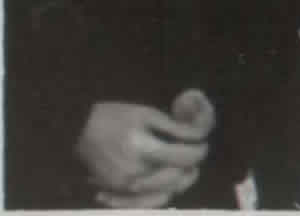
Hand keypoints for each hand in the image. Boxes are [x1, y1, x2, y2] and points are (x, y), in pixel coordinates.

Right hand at [75, 100, 210, 202]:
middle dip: (190, 167)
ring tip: (184, 169)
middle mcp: (134, 173)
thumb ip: (176, 128)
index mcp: (143, 149)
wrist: (78, 128)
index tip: (202, 145)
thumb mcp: (148, 114)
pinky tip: (166, 186)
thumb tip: (200, 136)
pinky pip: (143, 202)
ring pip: (162, 194)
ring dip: (177, 183)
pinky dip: (158, 197)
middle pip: (175, 179)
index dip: (199, 152)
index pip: (183, 158)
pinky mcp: (116, 191)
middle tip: (194, 156)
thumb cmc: (115, 116)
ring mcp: (123, 186)